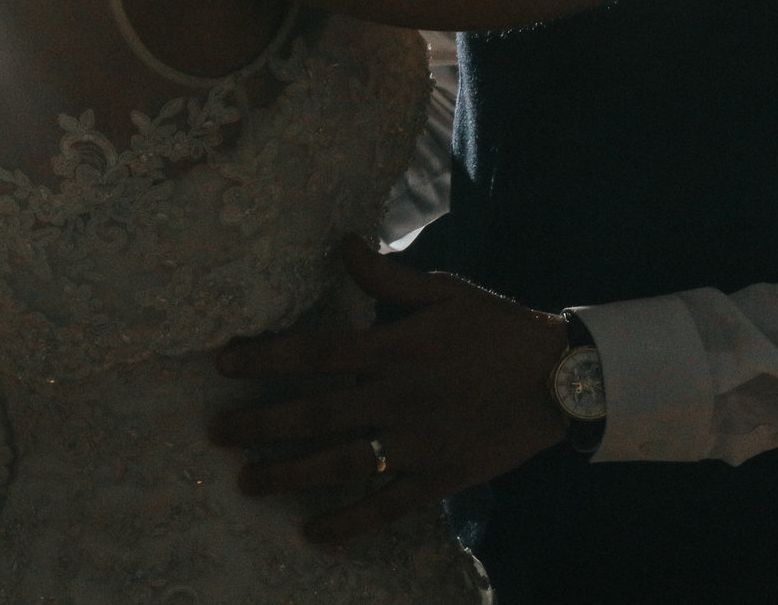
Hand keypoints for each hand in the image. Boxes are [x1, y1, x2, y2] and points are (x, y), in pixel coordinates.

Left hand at [210, 235, 569, 542]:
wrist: (561, 378)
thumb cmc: (498, 328)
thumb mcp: (446, 291)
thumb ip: (388, 275)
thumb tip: (343, 243)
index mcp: (399, 347)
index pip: (318, 351)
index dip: (267, 356)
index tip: (224, 363)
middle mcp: (400, 396)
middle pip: (316, 413)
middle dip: (260, 424)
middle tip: (216, 433)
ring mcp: (419, 442)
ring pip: (341, 463)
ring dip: (289, 475)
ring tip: (247, 482)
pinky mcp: (439, 476)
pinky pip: (386, 505)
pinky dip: (348, 523)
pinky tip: (312, 534)